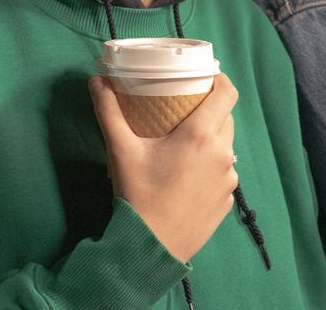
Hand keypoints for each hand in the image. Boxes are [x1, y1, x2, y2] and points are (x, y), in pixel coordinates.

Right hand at [90, 74, 238, 261]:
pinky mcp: (227, 201)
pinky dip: (210, 167)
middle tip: (184, 108)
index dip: (218, 79)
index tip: (202, 76)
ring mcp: (228, 181)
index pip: (227, 93)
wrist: (151, 249)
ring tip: (184, 143)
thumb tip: (97, 80)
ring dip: (210, 139)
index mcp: (201, 136)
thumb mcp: (121, 151)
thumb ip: (109, 111)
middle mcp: (223, 154)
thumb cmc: (138, 195)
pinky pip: (223, 173)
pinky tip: (188, 175)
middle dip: (209, 109)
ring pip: (225, 147)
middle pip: (225, 118)